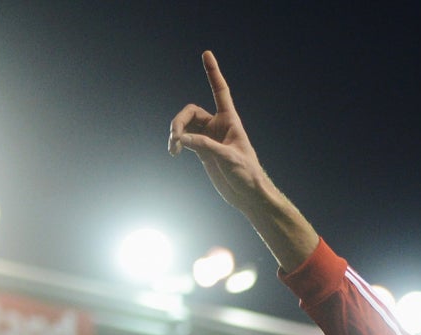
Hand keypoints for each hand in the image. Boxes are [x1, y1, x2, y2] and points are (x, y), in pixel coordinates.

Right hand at [169, 52, 269, 212]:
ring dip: (175, 134)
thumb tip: (184, 140)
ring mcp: (208, 137)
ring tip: (173, 149)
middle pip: (191, 112)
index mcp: (230, 120)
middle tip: (175, 137)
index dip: (213, 72)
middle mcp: (217, 125)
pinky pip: (184, 140)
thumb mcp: (230, 159)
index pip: (220, 90)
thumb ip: (207, 147)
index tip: (206, 54)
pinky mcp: (202, 150)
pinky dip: (177, 143)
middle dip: (179, 121)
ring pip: (185, 126)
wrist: (248, 195)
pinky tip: (174, 152)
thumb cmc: (247, 174)